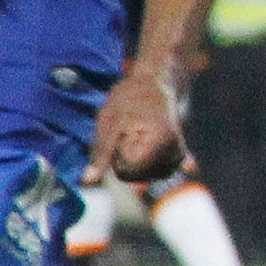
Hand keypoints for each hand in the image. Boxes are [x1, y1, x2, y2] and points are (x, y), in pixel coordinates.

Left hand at [94, 64, 186, 183]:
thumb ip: (101, 154)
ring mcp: (178, 157)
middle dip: (124, 159)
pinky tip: (173, 158)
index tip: (122, 132)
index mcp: (160, 144)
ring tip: (138, 133)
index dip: (116, 155)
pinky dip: (150, 164)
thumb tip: (87, 182)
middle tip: (129, 131)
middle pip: (135, 177)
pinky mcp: (178, 158)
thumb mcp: (109, 122)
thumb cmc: (130, 98)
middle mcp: (175, 154)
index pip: (126, 172)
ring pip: (143, 176)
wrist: (157, 84)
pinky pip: (157, 172)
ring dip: (134, 160)